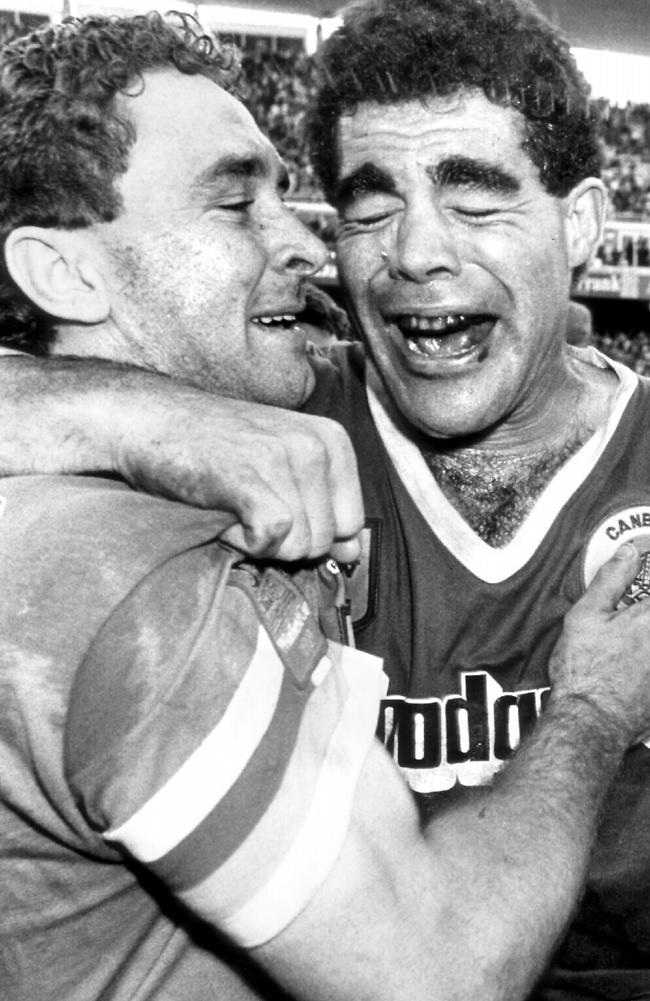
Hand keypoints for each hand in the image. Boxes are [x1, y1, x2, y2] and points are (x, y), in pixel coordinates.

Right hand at [115, 389, 363, 562]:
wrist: (151, 420)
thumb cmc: (217, 447)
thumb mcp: (283, 467)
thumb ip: (323, 508)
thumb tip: (354, 554)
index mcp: (333, 441)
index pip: (351, 524)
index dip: (309, 531)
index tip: (274, 506)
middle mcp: (316, 445)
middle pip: (323, 541)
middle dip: (283, 540)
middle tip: (246, 504)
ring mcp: (285, 459)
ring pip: (298, 546)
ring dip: (258, 541)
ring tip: (232, 503)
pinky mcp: (251, 478)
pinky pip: (270, 538)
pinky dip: (241, 540)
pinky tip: (222, 513)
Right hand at [549, 543, 649, 744]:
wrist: (592, 720)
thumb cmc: (585, 669)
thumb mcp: (587, 615)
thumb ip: (612, 578)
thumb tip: (628, 550)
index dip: (647, 576)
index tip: (641, 579)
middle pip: (649, 615)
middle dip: (639, 614)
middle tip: (624, 621)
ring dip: (641, 639)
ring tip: (624, 647)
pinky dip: (645, 661)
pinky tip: (633, 663)